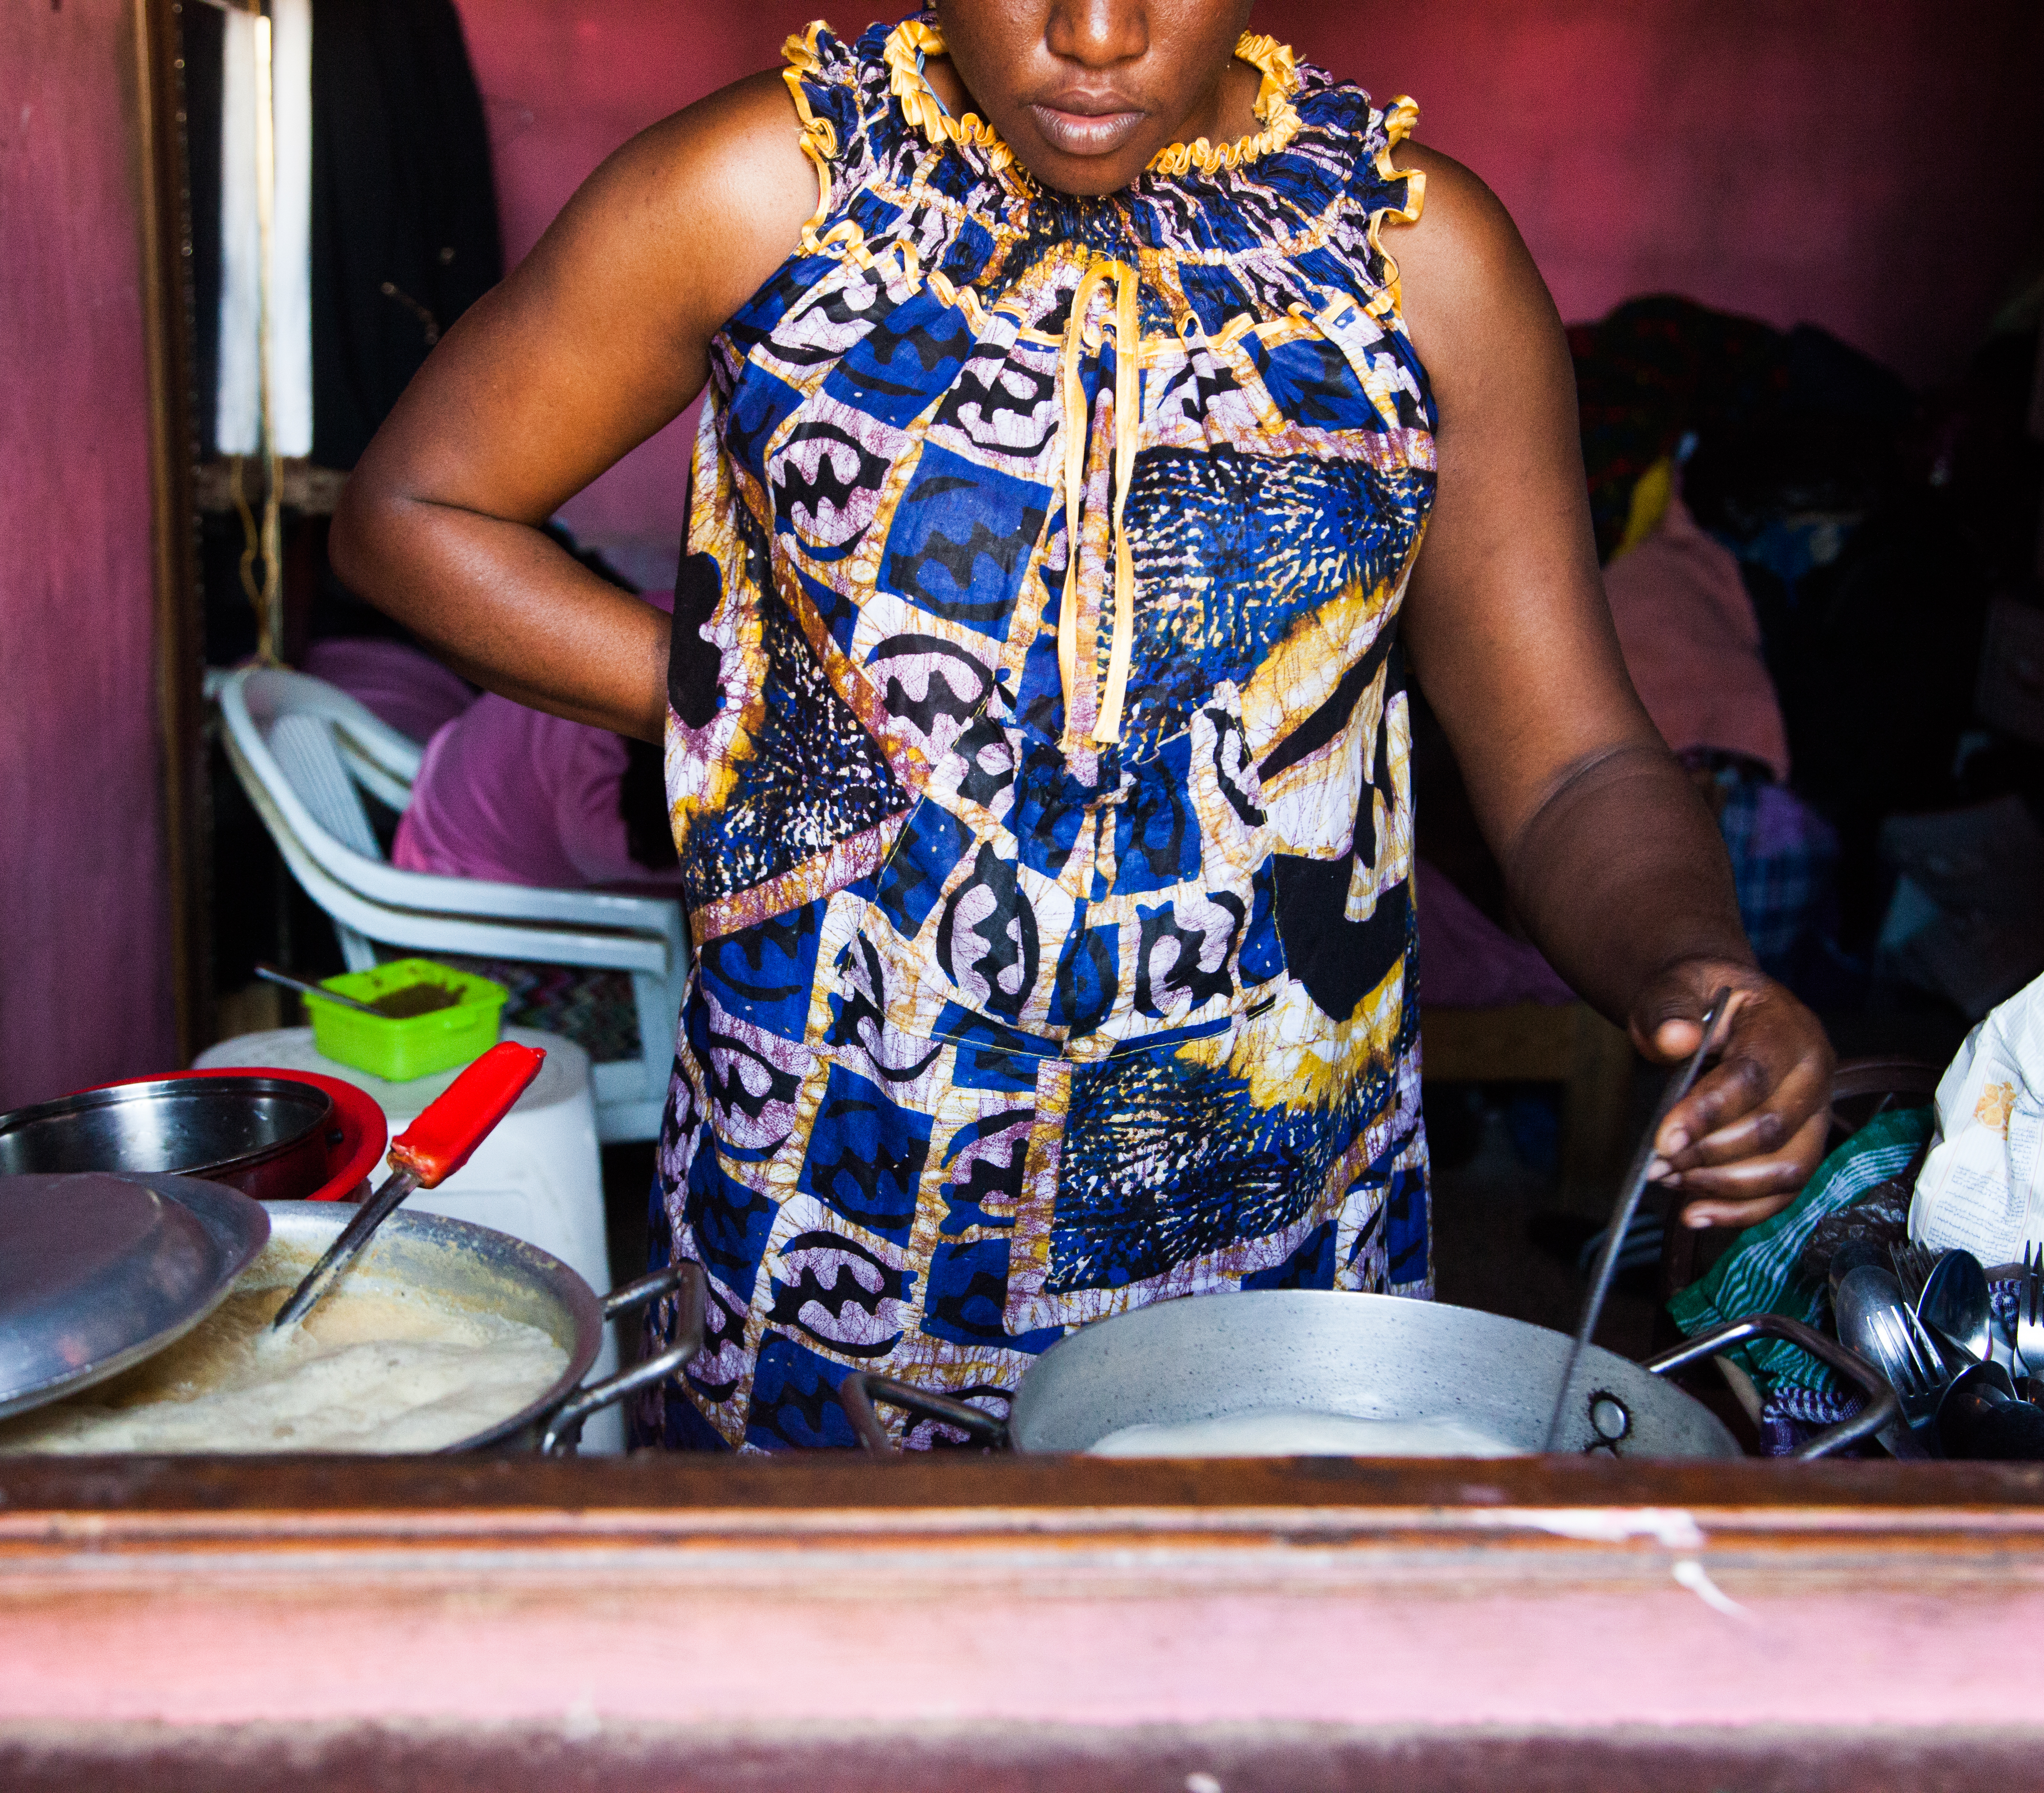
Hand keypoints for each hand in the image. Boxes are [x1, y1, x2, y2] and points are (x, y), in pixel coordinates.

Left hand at [1629, 961, 1834, 1231]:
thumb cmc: (1697, 1000)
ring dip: (1723, 1186)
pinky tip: (1694, 1214)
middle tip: (1657, 1163)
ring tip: (1669, 1179)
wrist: (1716, 1007)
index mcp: (1788, 1030)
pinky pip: (1783, 1192)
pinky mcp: (1804, 1146)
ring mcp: (1815, 1115)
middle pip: (1771, 1131)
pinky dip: (1740, 1211)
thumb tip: (1675, 1038)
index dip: (1707, 1114)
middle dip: (1708, 1155)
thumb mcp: (1674, 989)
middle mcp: (1814, 1075)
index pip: (1753, 1079)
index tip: (1662, 1141)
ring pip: (1787, 1170)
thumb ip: (1670, 1009)